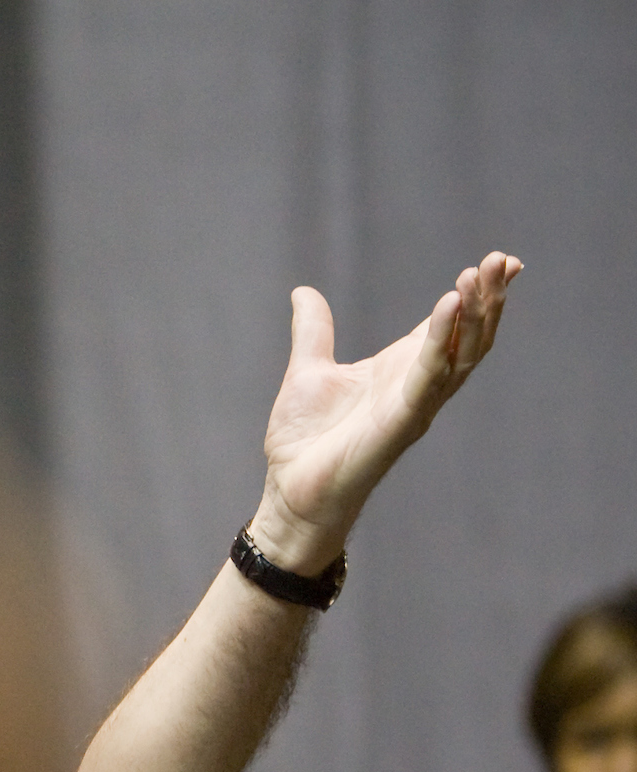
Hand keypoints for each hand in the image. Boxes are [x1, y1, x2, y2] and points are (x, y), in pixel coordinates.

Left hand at [252, 251, 520, 569]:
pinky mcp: (402, 421)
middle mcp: (417, 386)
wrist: (290, 493)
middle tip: (500, 261)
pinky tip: (449, 305)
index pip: (450, 325)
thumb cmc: (304, 442)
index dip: (475, 294)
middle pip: (468, 336)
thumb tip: (303, 292)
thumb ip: (314, 331)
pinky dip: (442, 340)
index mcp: (400, 370)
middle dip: (487, 298)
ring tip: (480, 273)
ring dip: (476, 313)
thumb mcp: (307, 372)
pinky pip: (429, 376)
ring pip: (462, 354)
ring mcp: (414, 405)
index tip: (498, 261)